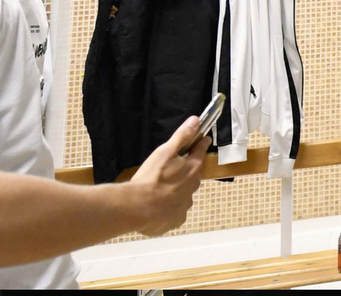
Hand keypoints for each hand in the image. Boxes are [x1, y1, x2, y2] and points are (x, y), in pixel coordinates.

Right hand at [128, 116, 206, 235]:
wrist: (137, 208)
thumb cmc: (151, 177)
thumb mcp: (164, 152)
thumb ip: (181, 136)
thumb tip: (196, 120)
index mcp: (193, 168)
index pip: (201, 151)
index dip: (201, 144)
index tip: (204, 140)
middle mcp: (193, 187)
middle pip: (193, 175)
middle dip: (185, 172)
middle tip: (170, 171)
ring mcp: (185, 205)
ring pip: (183, 194)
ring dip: (176, 192)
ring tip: (160, 191)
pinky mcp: (176, 220)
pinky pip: (175, 212)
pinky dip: (169, 209)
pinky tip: (157, 207)